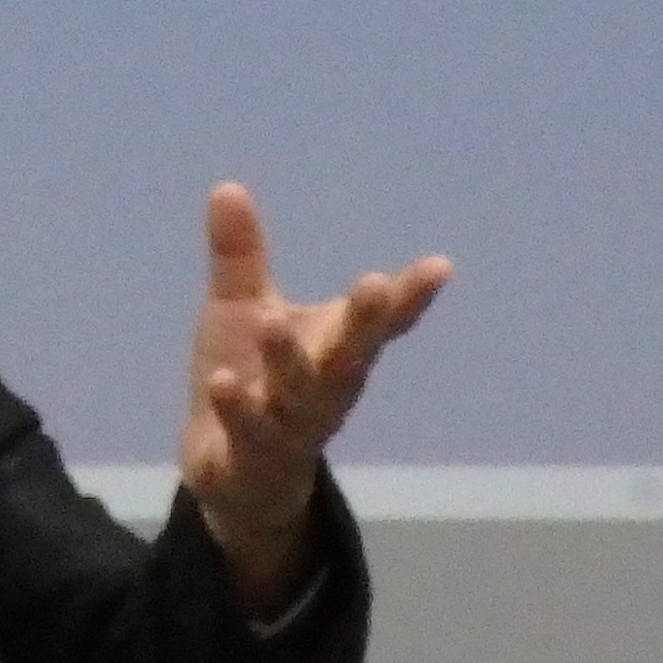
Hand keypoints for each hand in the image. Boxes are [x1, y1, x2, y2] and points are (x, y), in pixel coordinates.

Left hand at [181, 181, 448, 609]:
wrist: (234, 476)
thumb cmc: (253, 383)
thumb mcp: (242, 312)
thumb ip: (241, 257)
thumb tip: (226, 186)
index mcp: (335, 349)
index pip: (380, 321)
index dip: (410, 296)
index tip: (439, 266)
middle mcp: (325, 388)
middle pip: (351, 356)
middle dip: (365, 323)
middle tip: (377, 284)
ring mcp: (292, 427)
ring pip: (300, 396)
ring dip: (289, 362)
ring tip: (273, 321)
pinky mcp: (251, 458)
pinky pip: (248, 434)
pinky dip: (238, 409)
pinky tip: (223, 380)